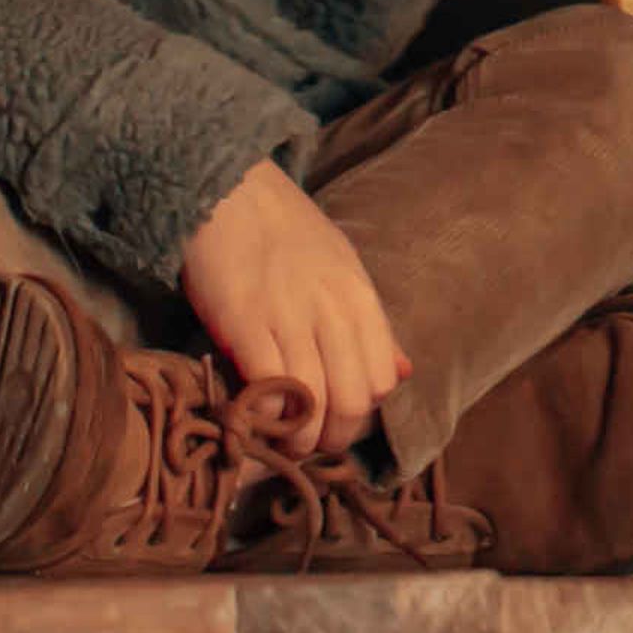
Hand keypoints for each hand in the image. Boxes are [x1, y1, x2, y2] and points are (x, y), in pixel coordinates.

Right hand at [181, 161, 407, 458]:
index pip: (382, 381)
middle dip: (332, 437)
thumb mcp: (343, 269)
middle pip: (352, 402)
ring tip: (283, 440)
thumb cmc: (286, 232)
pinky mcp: (243, 322)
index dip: (360, 412)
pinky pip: (268, 388)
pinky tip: (259, 413)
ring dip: (298, 438)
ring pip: (313, 404)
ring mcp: (288, 316)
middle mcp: (332, 310)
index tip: (335, 417)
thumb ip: (372, 325)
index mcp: (360, 299)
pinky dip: (267, 414)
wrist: (229, 190)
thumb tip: (403, 373)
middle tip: (310, 441)